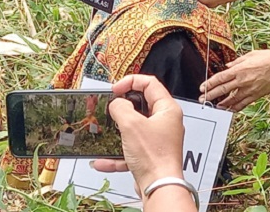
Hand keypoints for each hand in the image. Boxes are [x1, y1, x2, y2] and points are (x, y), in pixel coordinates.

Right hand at [92, 75, 184, 193]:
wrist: (159, 186)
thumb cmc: (154, 156)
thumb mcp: (131, 125)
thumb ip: (121, 108)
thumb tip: (117, 103)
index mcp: (167, 109)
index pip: (150, 83)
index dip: (131, 82)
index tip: (115, 89)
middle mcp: (166, 121)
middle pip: (142, 105)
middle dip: (122, 107)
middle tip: (109, 107)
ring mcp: (158, 138)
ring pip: (134, 128)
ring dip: (117, 132)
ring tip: (104, 131)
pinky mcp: (151, 154)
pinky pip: (131, 149)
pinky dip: (117, 154)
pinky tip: (102, 160)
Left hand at [198, 47, 269, 110]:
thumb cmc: (268, 57)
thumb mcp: (249, 55)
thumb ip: (236, 62)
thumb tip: (227, 66)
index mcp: (239, 69)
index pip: (220, 78)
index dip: (209, 84)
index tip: (202, 88)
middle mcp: (243, 80)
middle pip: (223, 89)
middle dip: (211, 95)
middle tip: (203, 100)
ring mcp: (250, 89)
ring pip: (232, 99)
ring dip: (222, 104)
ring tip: (215, 107)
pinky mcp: (257, 95)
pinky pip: (244, 103)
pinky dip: (236, 107)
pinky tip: (230, 109)